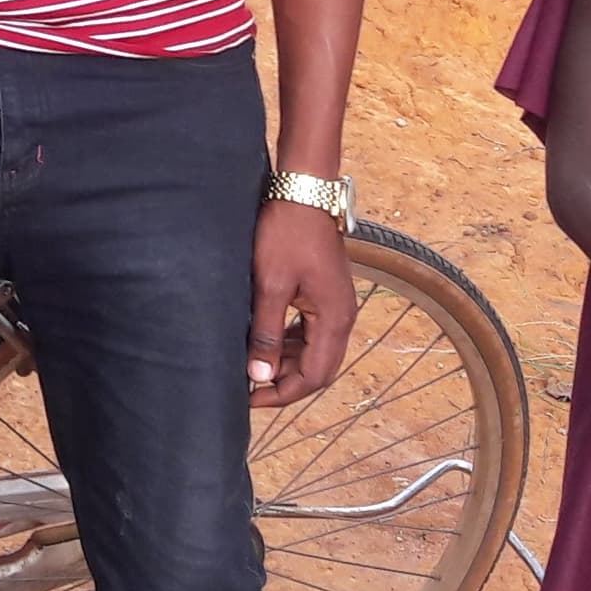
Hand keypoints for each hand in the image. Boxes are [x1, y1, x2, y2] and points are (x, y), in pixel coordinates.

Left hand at [247, 200, 357, 408]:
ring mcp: (337, 305)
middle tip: (248, 386)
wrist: (304, 191)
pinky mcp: (326, 294)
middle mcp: (342, 317)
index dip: (281, 394)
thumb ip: (266, 333)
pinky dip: (290, 343)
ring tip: (253, 363)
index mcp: (334, 319)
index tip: (250, 399)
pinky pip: (311, 332)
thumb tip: (259, 375)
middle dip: (284, 383)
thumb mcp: (270, 285)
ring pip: (314, 351)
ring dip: (286, 363)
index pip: (313, 377)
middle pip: (318, 369)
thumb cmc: (287, 233)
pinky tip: (266, 340)